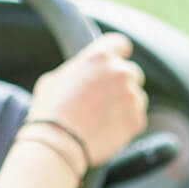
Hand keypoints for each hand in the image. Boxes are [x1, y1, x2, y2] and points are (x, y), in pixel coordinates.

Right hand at [26, 33, 147, 168]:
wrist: (58, 144)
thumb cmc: (51, 112)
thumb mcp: (54, 79)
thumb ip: (77, 70)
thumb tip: (82, 72)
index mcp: (99, 56)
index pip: (121, 44)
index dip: (119, 53)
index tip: (117, 60)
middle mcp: (119, 72)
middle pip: (132, 72)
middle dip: (121, 83)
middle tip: (104, 98)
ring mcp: (131, 96)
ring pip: (136, 95)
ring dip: (125, 103)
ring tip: (102, 117)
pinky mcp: (137, 119)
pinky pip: (137, 116)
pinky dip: (127, 122)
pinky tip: (107, 128)